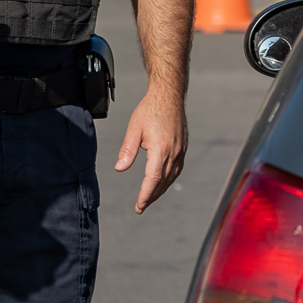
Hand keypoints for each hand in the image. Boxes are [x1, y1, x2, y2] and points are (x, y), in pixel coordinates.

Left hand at [115, 88, 186, 213]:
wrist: (169, 96)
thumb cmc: (150, 110)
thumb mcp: (134, 129)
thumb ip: (127, 150)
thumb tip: (120, 168)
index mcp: (161, 149)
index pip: (153, 179)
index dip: (146, 195)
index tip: (139, 206)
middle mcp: (174, 153)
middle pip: (163, 182)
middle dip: (151, 196)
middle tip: (140, 207)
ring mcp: (180, 151)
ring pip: (171, 177)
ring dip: (160, 190)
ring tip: (149, 198)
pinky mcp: (182, 148)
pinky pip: (176, 169)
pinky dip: (168, 180)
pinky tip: (161, 183)